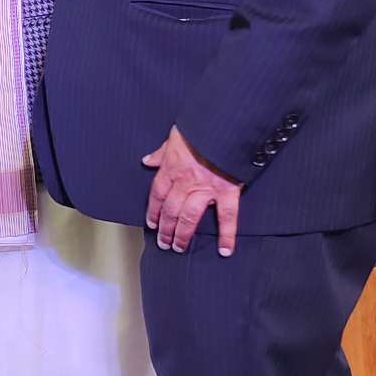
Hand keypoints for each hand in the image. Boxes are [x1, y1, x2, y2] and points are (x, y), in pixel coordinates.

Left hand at [143, 127, 240, 255]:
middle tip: (164, 243)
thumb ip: (161, 153)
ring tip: (179, 247)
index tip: (152, 223)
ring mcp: (206, 188)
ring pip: (189, 217)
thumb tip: (148, 160)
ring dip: (183, 235)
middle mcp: (186, 182)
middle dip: (165, 229)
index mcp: (172, 168)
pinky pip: (227, 217)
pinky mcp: (228, 191)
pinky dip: (227, 235)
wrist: (224, 125)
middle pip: (171, 210)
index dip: (153, 211)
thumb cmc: (199, 129)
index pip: (157, 194)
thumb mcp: (174, 137)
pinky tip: (225, 250)